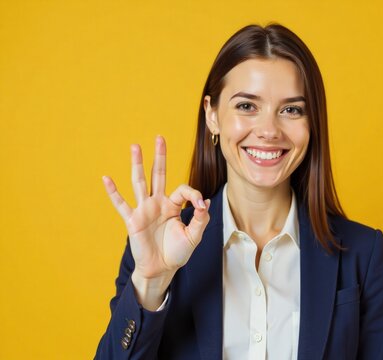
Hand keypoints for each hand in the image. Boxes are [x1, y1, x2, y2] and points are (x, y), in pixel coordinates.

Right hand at [102, 135, 209, 307]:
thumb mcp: (194, 236)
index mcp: (173, 206)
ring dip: (138, 164)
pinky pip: (121, 204)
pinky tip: (106, 178)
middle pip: (158, 175)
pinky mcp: (133, 220)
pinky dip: (113, 192)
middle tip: (160, 138)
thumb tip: (205, 203)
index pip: (183, 190)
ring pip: (140, 182)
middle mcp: (158, 203)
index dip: (194, 196)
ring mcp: (144, 210)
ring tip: (135, 146)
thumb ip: (201, 219)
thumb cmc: (177, 253)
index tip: (201, 207)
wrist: (161, 269)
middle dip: (160, 157)